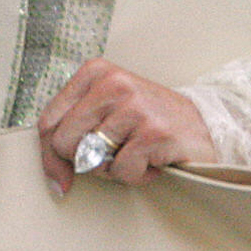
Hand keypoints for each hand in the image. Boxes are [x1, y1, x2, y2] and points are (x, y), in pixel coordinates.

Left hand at [38, 59, 214, 192]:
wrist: (202, 125)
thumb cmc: (148, 121)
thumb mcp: (106, 112)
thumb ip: (73, 132)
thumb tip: (54, 179)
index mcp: (95, 72)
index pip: (48, 121)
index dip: (49, 155)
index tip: (62, 173)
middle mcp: (113, 83)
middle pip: (64, 142)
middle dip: (84, 160)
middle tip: (111, 154)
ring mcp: (134, 106)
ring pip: (92, 160)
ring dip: (113, 169)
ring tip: (134, 152)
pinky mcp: (152, 132)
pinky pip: (121, 172)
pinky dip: (136, 175)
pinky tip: (151, 159)